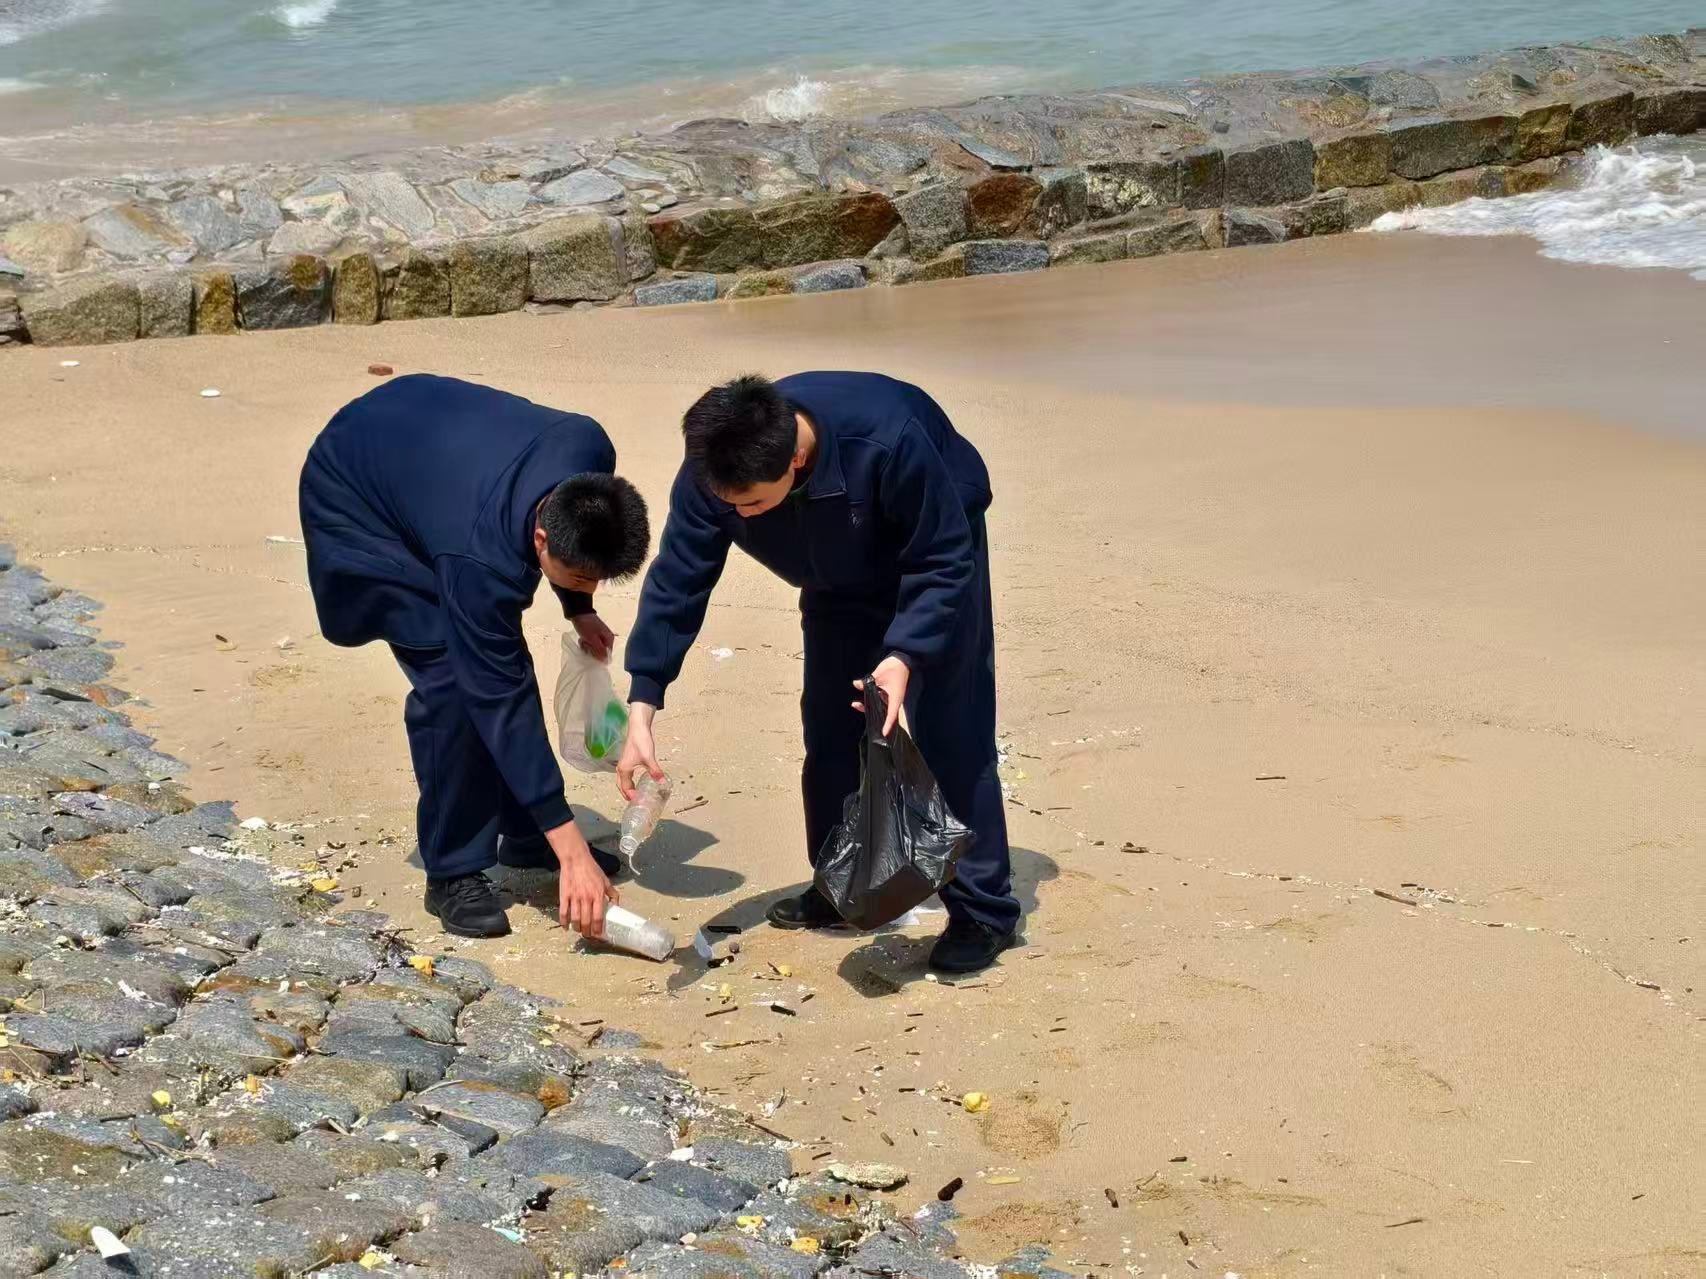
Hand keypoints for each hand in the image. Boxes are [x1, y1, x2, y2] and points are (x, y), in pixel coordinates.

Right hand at [546, 821, 617, 936]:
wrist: (576, 859)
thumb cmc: (592, 870)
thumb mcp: (606, 881)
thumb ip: (613, 894)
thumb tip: (617, 906)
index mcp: (598, 895)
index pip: (598, 917)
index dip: (598, 929)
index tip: (599, 935)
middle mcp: (586, 898)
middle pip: (586, 921)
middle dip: (587, 932)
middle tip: (588, 936)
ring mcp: (574, 897)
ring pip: (575, 919)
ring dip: (577, 929)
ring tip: (579, 931)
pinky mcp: (564, 895)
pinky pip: (563, 912)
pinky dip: (564, 922)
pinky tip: (566, 927)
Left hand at [572, 611, 615, 661]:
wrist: (579, 613)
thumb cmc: (586, 626)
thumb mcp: (593, 640)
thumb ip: (600, 650)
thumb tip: (606, 661)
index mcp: (610, 639)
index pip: (607, 655)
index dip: (598, 656)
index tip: (590, 652)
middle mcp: (607, 638)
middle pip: (601, 652)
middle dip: (592, 651)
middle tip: (585, 645)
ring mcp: (601, 636)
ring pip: (595, 649)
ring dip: (587, 647)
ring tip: (582, 641)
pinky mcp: (595, 635)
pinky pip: (592, 644)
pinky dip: (586, 643)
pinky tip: (582, 639)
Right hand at [615, 702, 664, 801]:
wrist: (638, 727)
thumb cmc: (640, 741)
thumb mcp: (648, 757)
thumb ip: (654, 771)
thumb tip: (662, 782)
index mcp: (624, 769)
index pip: (625, 788)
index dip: (631, 796)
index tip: (638, 802)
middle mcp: (621, 768)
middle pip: (621, 785)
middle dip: (626, 794)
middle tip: (635, 802)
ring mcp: (624, 763)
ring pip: (622, 780)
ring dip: (627, 788)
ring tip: (636, 795)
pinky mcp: (627, 759)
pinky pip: (626, 775)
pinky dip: (629, 781)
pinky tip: (638, 781)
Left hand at [853, 654, 910, 736]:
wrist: (902, 659)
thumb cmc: (894, 668)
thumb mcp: (879, 674)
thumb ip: (867, 681)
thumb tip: (856, 684)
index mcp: (895, 698)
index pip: (892, 715)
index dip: (887, 725)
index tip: (883, 734)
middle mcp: (893, 700)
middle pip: (882, 713)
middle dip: (870, 714)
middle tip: (857, 707)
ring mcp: (890, 697)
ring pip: (878, 706)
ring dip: (867, 706)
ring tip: (856, 703)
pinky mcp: (887, 692)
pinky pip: (877, 699)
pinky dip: (869, 699)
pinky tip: (860, 691)